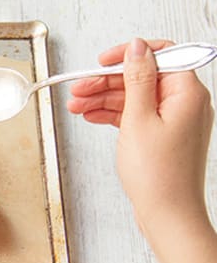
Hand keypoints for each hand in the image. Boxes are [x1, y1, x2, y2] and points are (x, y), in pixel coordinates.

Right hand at [67, 38, 213, 230]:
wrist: (167, 214)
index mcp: (187, 93)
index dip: (129, 56)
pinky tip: (92, 116)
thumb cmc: (158, 175)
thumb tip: (137, 48)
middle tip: (78, 89)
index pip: (160, 56)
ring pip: (136, 97)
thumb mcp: (139, 119)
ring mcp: (175, 120)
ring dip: (105, 99)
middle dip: (107, 82)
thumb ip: (137, 79)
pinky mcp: (164, 135)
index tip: (103, 61)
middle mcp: (186, 103)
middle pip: (142, 78)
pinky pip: (137, 115)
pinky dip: (114, 114)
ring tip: (76, 106)